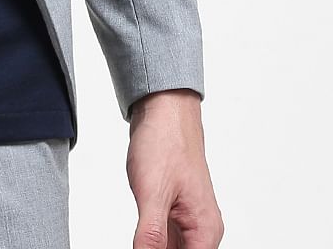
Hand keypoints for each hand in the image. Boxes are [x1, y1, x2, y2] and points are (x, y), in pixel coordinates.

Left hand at [126, 90, 223, 247]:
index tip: (144, 246)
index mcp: (205, 230)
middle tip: (140, 238)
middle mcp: (201, 228)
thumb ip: (150, 235)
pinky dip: (151, 240)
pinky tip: (139, 234)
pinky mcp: (174, 209)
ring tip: (139, 235)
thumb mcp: (153, 193)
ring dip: (153, 246)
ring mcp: (188, 219)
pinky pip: (164, 236)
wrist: (163, 110)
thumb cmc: (166, 141)